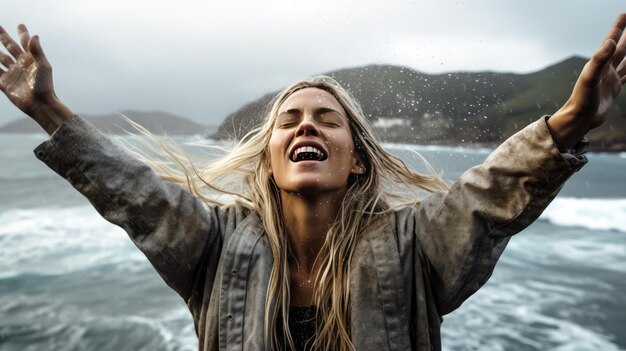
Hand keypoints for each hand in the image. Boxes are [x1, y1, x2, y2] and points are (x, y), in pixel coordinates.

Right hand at [0, 24, 71, 134]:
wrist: (40, 105)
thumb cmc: (44, 86)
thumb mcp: (43, 67)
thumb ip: (37, 51)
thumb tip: (34, 35)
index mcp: (31, 60)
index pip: (26, 43)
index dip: (23, 34)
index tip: (20, 25)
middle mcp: (21, 65)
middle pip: (10, 47)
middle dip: (4, 37)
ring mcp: (12, 73)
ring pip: (0, 58)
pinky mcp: (5, 83)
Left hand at [548, 13, 625, 149]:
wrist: (580, 119)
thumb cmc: (582, 100)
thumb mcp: (589, 78)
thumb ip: (598, 60)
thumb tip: (609, 42)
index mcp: (599, 63)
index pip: (611, 41)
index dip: (618, 28)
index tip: (623, 14)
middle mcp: (605, 68)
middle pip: (620, 47)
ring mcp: (610, 78)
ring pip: (625, 60)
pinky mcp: (614, 88)